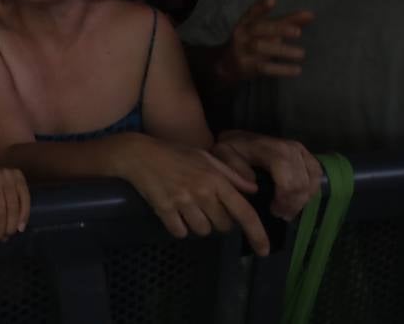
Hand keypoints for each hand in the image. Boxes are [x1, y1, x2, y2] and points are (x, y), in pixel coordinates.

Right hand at [116, 134, 269, 255]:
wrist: (139, 154)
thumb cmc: (175, 153)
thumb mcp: (205, 157)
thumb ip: (231, 174)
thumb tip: (253, 190)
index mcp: (216, 179)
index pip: (244, 212)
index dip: (257, 234)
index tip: (264, 250)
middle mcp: (202, 192)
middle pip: (223, 226)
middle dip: (219, 221)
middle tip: (206, 207)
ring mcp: (183, 201)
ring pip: (203, 231)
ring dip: (198, 225)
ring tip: (188, 208)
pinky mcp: (165, 209)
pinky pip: (180, 232)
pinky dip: (179, 227)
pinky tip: (174, 213)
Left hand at [212, 131, 321, 221]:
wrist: (238, 138)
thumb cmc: (230, 149)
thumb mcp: (222, 155)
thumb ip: (234, 168)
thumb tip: (254, 186)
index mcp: (270, 149)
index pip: (288, 178)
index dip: (285, 198)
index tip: (275, 211)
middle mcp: (290, 148)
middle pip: (301, 182)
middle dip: (293, 203)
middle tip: (280, 214)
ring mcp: (300, 150)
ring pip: (312, 180)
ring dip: (302, 199)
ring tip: (287, 210)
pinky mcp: (306, 154)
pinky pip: (316, 175)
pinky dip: (309, 190)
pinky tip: (296, 199)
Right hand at [218, 0, 313, 83]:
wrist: (227, 64)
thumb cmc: (253, 41)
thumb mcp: (267, 30)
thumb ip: (288, 22)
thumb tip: (311, 14)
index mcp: (247, 22)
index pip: (253, 12)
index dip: (262, 6)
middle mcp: (243, 34)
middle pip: (258, 28)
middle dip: (278, 28)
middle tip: (298, 32)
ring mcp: (243, 50)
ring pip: (261, 47)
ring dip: (282, 50)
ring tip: (301, 53)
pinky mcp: (246, 66)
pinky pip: (264, 67)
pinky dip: (281, 69)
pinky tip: (296, 69)